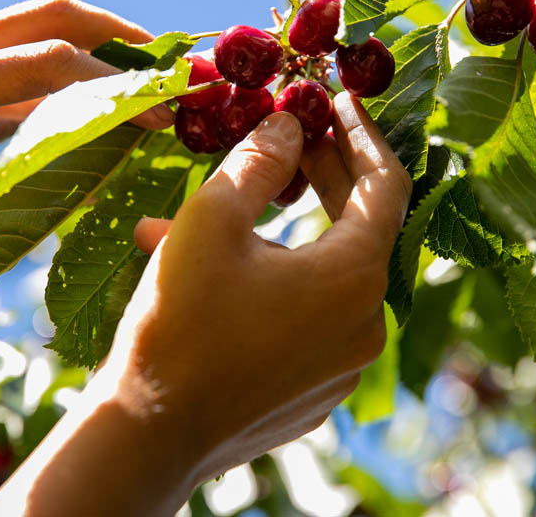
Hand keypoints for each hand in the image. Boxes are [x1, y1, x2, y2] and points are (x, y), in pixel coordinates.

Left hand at [0, 0, 170, 233]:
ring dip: (92, 40)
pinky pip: (14, 50)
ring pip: (35, 21)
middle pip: (52, 13)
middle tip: (166, 63)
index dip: (114, 86)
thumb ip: (12, 200)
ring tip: (138, 72)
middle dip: (118, 33)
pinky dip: (58, 64)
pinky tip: (83, 96)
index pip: (52, 63)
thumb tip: (88, 199)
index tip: (157, 114)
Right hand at [0, 92, 411, 515]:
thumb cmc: (179, 321)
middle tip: (291, 139)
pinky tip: (212, 275)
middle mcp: (365, 325)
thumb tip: (290, 123)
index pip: (386, 185)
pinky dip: (269, 285)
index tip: (339, 101)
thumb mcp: (212, 219)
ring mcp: (341, 366)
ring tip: (208, 215)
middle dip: (322, 178)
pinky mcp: (314, 393)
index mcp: (354, 277)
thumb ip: (260, 160)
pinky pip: (303, 320)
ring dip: (275, 237)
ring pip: (318, 276)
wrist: (149, 434)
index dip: (364, 135)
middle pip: (357, 230)